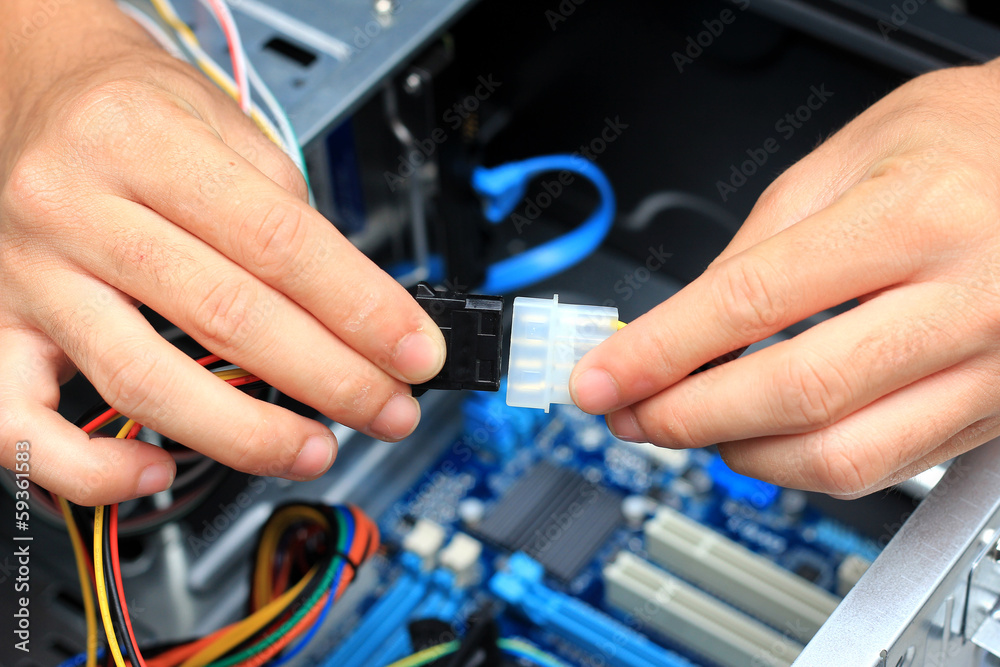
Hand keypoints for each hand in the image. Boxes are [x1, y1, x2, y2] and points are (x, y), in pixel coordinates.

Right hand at [0, 0, 444, 504]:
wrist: (30, 89)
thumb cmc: (131, 109)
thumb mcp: (222, 122)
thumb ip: (285, 212)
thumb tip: (358, 311)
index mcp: (144, 142)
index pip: (279, 240)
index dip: (362, 307)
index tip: (416, 352)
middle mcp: (76, 206)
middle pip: (225, 314)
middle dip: (330, 378)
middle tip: (389, 410)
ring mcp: (28, 275)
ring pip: (140, 378)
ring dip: (245, 433)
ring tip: (315, 450)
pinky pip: (18, 424)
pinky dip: (89, 468)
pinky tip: (156, 474)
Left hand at [571, 59, 999, 497]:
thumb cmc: (965, 142)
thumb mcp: (845, 161)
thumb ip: (756, 251)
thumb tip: (681, 331)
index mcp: (915, 218)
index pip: (750, 303)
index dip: (657, 352)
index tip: (600, 379)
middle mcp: (967, 301)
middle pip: (794, 396)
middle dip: (686, 418)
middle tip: (632, 413)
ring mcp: (994, 368)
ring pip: (843, 457)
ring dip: (742, 455)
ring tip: (691, 427)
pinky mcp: (999, 410)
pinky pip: (887, 466)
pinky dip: (805, 462)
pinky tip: (764, 434)